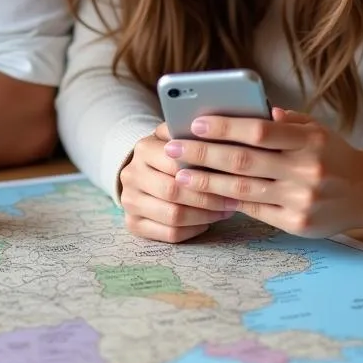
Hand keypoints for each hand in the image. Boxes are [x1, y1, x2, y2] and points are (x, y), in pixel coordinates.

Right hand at [119, 123, 241, 242]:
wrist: (145, 171)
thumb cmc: (172, 153)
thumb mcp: (178, 135)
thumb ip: (192, 131)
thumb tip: (219, 128)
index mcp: (143, 148)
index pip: (175, 163)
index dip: (205, 172)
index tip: (232, 176)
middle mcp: (130, 175)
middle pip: (173, 192)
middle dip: (208, 198)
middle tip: (233, 200)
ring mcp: (129, 201)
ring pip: (173, 216)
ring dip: (205, 216)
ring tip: (225, 211)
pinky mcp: (133, 224)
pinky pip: (169, 234)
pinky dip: (193, 230)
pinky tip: (207, 222)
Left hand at [164, 108, 362, 236]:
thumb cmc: (332, 154)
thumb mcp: (315, 129)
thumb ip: (282, 121)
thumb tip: (243, 111)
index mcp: (309, 140)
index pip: (258, 131)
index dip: (224, 127)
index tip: (195, 124)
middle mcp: (306, 170)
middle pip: (243, 161)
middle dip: (203, 154)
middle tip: (173, 149)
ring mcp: (301, 199)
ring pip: (243, 189)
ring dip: (206, 183)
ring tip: (180, 175)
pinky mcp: (297, 224)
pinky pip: (254, 210)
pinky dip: (228, 201)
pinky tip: (206, 195)